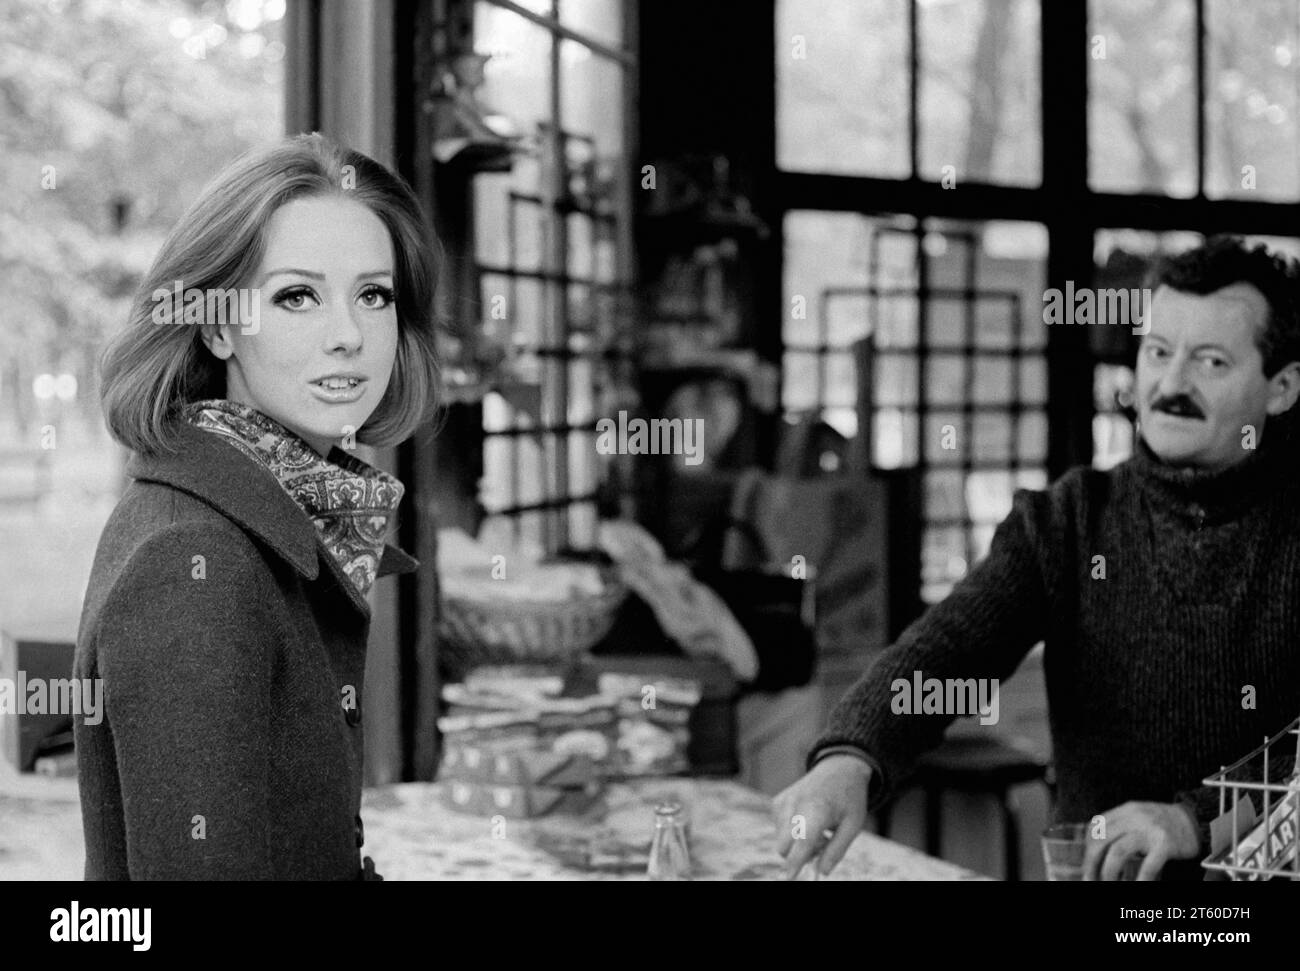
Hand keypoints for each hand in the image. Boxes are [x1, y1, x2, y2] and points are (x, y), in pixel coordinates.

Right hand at [773, 754, 872, 878]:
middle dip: (798, 855)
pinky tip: (807, 820)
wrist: (838, 768)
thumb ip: (837, 850)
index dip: (795, 863)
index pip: (802, 841)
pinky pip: (778, 829)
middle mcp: (795, 804)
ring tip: (818, 829)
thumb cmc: (849, 798)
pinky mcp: (777, 801)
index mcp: (818, 809)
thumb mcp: (853, 825)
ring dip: (797, 843)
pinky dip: (791, 832)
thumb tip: (822, 872)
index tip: (789, 878)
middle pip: (784, 847)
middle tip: (822, 846)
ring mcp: (783, 801)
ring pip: (781, 840)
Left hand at [1082, 801, 1200, 880]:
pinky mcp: (1164, 844)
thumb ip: (1120, 826)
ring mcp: (1149, 831)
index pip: (1095, 827)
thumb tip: (1097, 847)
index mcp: (1125, 811)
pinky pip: (1147, 865)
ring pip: (1118, 852)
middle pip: (1101, 840)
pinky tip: (1136, 886)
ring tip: (1108, 882)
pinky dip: (1140, 880)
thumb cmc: (1163, 823)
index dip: (1087, 847)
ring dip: (1108, 871)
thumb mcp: (1138, 817)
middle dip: (1091, 861)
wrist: (1195, 820)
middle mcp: (1134, 818)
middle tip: (1090, 877)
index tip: (1087, 862)